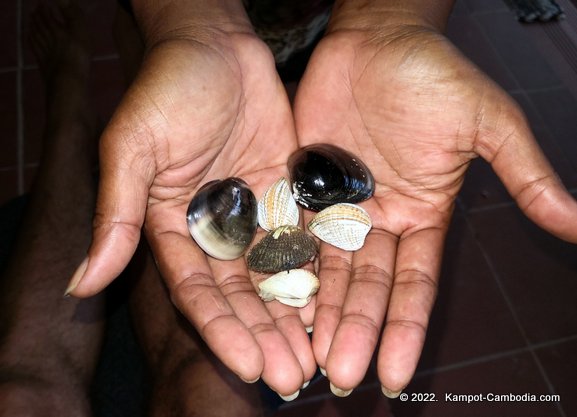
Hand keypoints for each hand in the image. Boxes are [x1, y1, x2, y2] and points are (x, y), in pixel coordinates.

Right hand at [66, 28, 314, 394]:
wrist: (216, 43)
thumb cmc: (168, 87)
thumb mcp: (134, 147)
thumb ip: (118, 215)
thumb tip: (80, 284)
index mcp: (171, 226)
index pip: (198, 290)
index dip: (222, 329)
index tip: (251, 364)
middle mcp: (214, 227)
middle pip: (241, 293)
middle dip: (265, 334)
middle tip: (293, 377)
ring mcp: (253, 212)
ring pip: (275, 274)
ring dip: (294, 315)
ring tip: (318, 356)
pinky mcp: (286, 194)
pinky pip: (304, 237)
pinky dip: (319, 271)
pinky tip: (335, 303)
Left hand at [294, 23, 576, 394]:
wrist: (377, 38)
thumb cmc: (434, 75)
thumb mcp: (487, 125)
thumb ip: (524, 176)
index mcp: (423, 214)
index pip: (415, 284)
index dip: (406, 328)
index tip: (395, 372)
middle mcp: (380, 218)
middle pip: (367, 287)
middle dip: (357, 330)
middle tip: (341, 375)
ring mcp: (340, 205)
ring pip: (328, 270)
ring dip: (321, 312)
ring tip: (309, 356)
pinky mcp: (304, 186)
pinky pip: (293, 233)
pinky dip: (286, 268)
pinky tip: (277, 304)